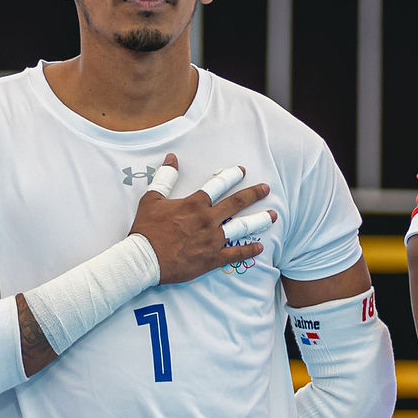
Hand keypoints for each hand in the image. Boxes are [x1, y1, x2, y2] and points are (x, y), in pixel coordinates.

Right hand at [132, 160, 274, 283]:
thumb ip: (165, 178)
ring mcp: (213, 239)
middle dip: (254, 194)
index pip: (218, 185)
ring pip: (242, 227)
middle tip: (266, 189)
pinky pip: (236, 254)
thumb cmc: (146, 230)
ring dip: (259, 220)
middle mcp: (208, 219)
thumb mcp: (152, 199)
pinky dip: (249, 250)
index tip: (242, 172)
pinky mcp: (212, 258)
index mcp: (195, 204)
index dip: (232, 176)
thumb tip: (172, 158)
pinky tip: (259, 247)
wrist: (144, 259)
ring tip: (273, 215)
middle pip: (236, 203)